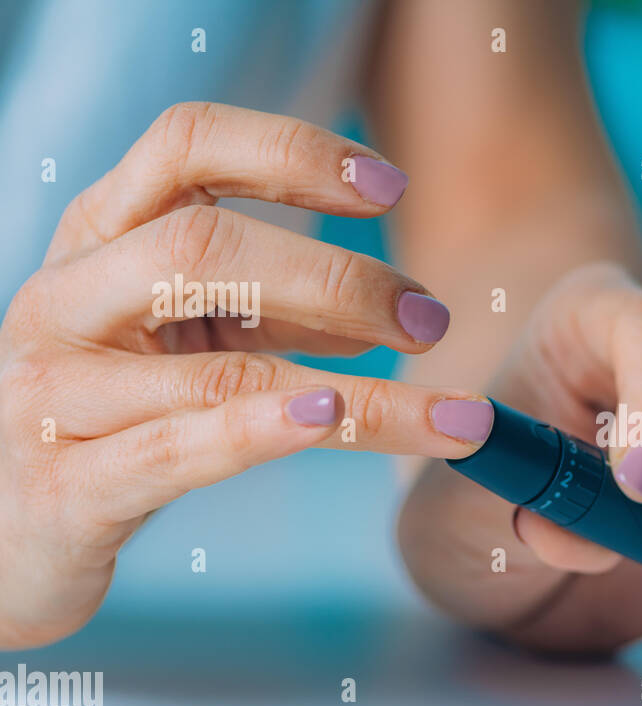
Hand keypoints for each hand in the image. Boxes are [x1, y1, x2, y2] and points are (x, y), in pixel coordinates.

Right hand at [0, 102, 492, 648]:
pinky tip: (331, 417)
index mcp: (97, 238)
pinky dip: (262, 431)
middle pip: (202, 244)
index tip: (389, 187)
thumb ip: (266, 309)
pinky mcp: (67, 490)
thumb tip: (390, 309)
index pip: (186, 146)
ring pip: (217, 370)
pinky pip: (174, 450)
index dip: (291, 152)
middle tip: (429, 321)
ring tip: (453, 415)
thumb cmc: (106, 419)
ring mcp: (55, 395)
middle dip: (336, 278)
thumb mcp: (177, 337)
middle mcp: (67, 300)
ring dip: (358, 393)